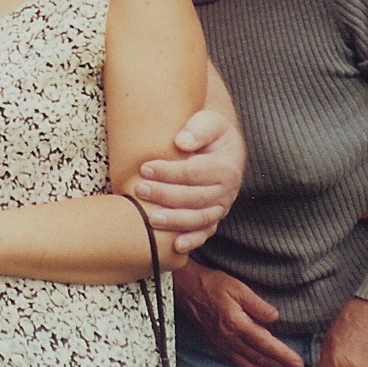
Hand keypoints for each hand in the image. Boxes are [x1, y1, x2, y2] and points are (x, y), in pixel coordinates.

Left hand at [136, 108, 244, 251]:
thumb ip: (198, 128)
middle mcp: (228, 190)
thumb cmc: (210, 131)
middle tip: (140, 190)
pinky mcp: (214, 217)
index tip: (144, 168)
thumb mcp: (210, 121)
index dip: (169, 172)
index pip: (194, 172)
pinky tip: (176, 246)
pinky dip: (193, 240)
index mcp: (227, 165)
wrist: (221, 144)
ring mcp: (221, 206)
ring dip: (175, 221)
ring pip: (200, 219)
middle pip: (195, 197)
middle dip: (165, 195)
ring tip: (151, 218)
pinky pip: (206, 232)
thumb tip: (182, 142)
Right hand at [175, 261, 307, 366]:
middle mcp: (229, 339)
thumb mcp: (237, 287)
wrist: (186, 289)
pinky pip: (238, 365)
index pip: (266, 345)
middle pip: (261, 360)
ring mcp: (222, 346)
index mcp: (236, 324)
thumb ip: (257, 304)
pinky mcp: (217, 347)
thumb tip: (275, 318)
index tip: (300, 364)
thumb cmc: (212, 285)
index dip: (284, 356)